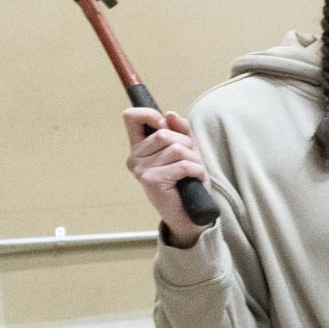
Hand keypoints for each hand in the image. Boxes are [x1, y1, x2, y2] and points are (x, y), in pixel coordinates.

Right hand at [124, 107, 208, 246]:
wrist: (189, 213)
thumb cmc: (186, 180)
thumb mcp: (186, 150)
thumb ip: (180, 130)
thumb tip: (170, 114)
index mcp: (139, 147)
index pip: (131, 117)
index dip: (150, 114)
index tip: (165, 124)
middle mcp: (134, 158)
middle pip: (164, 133)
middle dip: (186, 143)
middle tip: (191, 159)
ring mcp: (141, 170)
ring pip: (176, 148)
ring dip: (194, 159)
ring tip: (193, 171)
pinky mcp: (151, 181)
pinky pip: (182, 165)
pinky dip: (197, 170)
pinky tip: (196, 178)